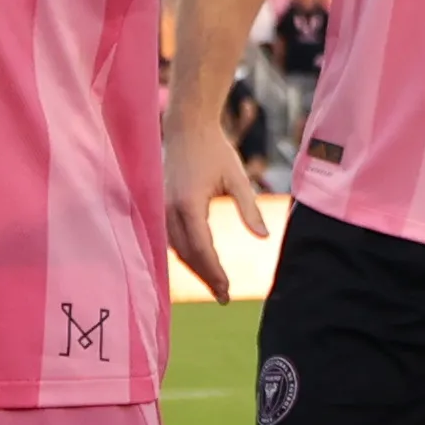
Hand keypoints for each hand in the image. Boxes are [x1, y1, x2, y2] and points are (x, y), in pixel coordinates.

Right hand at [163, 110, 264, 300]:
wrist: (187, 127)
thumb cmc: (216, 150)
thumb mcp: (238, 178)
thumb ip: (249, 209)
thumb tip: (264, 237)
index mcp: (189, 205)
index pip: (202, 249)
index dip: (214, 273)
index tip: (228, 290)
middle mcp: (170, 209)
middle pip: (187, 255)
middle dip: (205, 277)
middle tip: (224, 297)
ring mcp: (162, 207)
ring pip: (176, 249)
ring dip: (194, 268)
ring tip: (214, 285)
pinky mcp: (160, 204)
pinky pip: (170, 238)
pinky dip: (184, 253)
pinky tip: (198, 263)